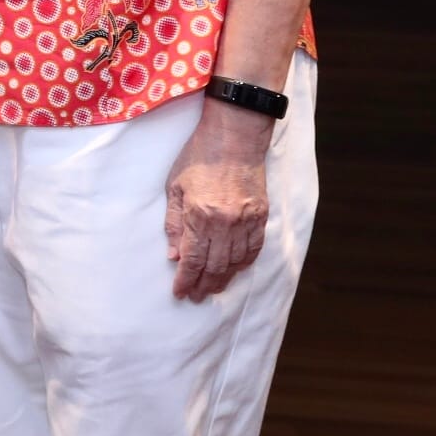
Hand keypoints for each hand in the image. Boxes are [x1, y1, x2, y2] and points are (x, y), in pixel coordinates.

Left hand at [165, 103, 273, 299]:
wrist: (234, 138)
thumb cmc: (198, 157)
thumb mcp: (175, 187)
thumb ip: (174, 224)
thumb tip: (174, 255)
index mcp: (200, 215)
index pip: (192, 259)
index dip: (186, 280)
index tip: (180, 293)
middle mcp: (225, 223)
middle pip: (215, 266)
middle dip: (204, 285)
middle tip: (196, 298)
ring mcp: (246, 221)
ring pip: (235, 262)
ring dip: (223, 279)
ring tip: (213, 289)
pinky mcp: (261, 216)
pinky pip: (254, 249)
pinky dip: (244, 263)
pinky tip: (235, 270)